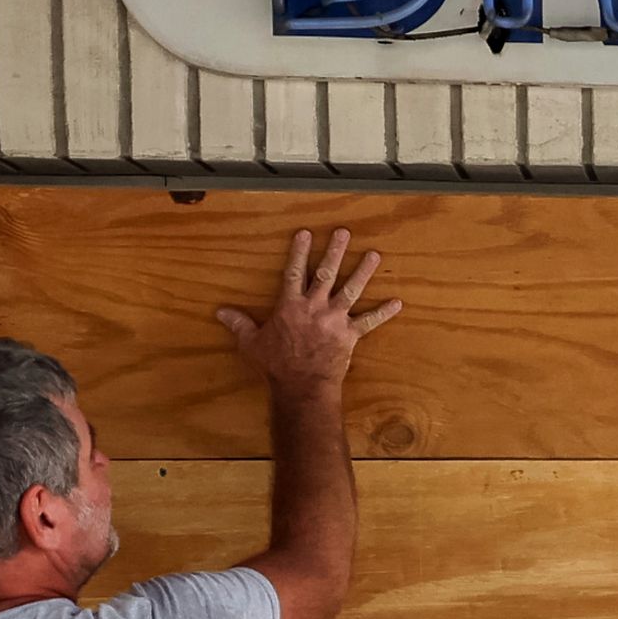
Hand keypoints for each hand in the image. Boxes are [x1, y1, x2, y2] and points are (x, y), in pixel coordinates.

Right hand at [215, 228, 401, 391]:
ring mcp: (334, 319)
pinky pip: (369, 322)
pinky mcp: (349, 335)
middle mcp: (314, 307)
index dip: (299, 251)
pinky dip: (383, 313)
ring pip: (351, 290)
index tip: (306, 232)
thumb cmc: (276, 366)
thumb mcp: (252, 343)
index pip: (294, 272)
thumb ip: (239, 324)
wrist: (302, 386)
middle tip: (345, 232)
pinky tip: (397, 302)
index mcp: (290, 305)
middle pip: (326, 273)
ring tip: (374, 255)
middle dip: (335, 251)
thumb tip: (220, 311)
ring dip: (363, 271)